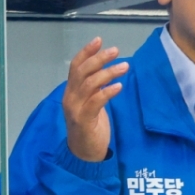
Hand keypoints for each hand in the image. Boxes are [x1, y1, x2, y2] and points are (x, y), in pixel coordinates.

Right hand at [62, 37, 128, 161]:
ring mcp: (75, 109)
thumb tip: (107, 71)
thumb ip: (94, 89)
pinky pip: (95, 102)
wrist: (84, 154)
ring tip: (124, 67)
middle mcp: (70, 97)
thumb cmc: (90, 127)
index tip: (99, 40)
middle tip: (116, 51)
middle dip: (99, 59)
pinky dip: (107, 92)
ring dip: (108, 73)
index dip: (86, 52)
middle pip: (82, 72)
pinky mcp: (84, 120)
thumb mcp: (91, 104)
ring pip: (89, 84)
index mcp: (71, 92)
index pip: (75, 67)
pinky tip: (119, 86)